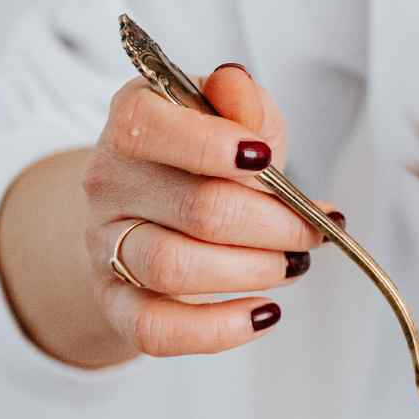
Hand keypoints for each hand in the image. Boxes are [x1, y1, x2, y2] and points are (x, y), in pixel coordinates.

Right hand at [78, 64, 336, 355]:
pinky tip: (264, 312)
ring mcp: (106, 246)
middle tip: (313, 230)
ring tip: (294, 264)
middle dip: (275, 225)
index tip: (269, 158)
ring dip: (255, 270)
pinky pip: (156, 328)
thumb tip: (238, 88)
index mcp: (132, 123)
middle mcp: (109, 182)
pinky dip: (218, 329)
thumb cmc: (205, 161)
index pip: (150, 128)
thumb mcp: (230, 118)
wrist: (153, 210)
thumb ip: (242, 103)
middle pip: (197, 210)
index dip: (215, 146)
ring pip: (175, 268)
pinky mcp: (117, 302)